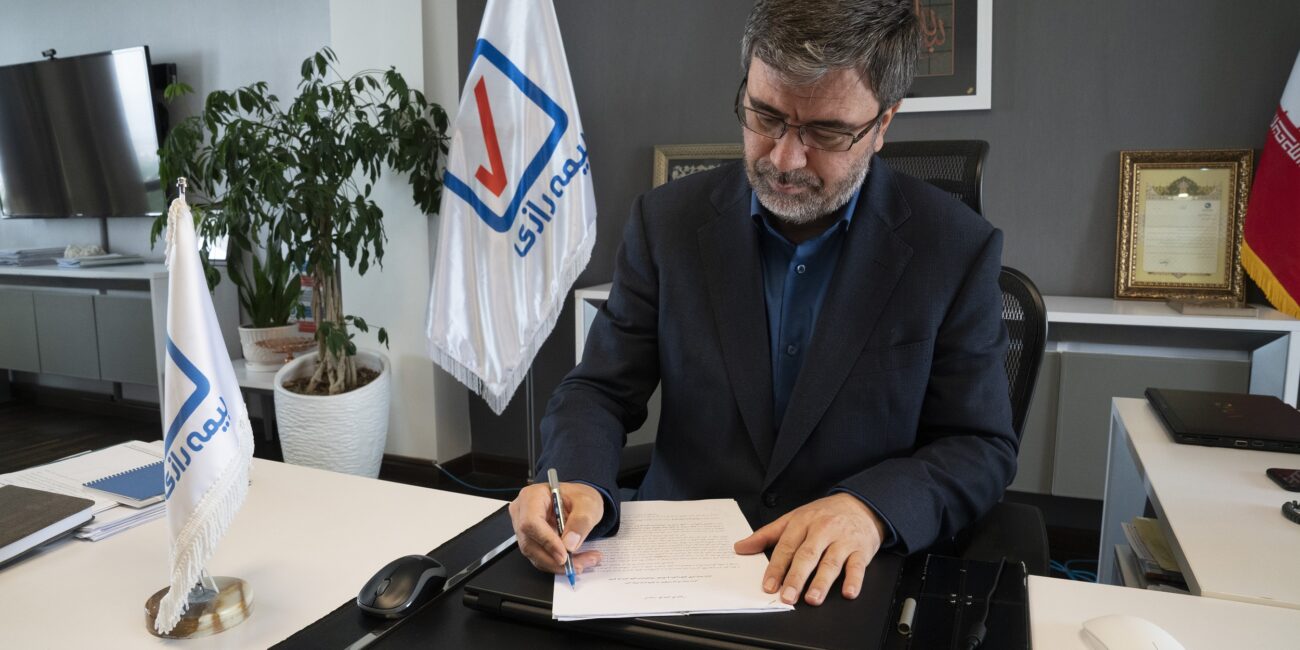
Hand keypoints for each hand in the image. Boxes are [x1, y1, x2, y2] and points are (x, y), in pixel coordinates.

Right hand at [508, 481, 603, 574]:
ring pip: (535, 555)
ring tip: (584, 562)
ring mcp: (524, 529)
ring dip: (559, 565)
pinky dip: (558, 564)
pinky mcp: (531, 542)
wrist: (579, 503)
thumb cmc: (579, 498)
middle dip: (555, 559)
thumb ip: (581, 521)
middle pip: (530, 543)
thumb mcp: (588, 503)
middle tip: (580, 564)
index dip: (546, 541)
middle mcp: (522, 513)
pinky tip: (576, 562)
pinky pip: (540, 558)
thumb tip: (569, 544)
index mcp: (532, 496)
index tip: (564, 555)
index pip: (531, 522)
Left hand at [733, 493, 883, 605]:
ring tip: (812, 599)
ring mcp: (843, 540)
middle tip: (787, 596)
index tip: (769, 585)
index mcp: (803, 522)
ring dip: (822, 582)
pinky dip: (854, 580)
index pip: (787, 547)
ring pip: (831, 562)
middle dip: (796, 577)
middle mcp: (822, 530)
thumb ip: (766, 535)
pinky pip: (858, 566)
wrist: (861, 505)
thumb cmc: (824, 514)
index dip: (777, 567)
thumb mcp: (793, 518)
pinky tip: (848, 592)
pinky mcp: (861, 550)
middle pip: (808, 555)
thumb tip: (740, 547)